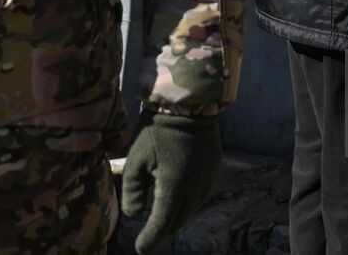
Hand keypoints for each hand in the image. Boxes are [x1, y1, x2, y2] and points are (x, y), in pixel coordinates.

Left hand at [121, 112, 221, 253]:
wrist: (188, 106)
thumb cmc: (156, 131)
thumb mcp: (135, 160)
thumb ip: (133, 191)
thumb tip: (135, 215)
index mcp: (174, 188)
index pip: (161, 225)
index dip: (150, 240)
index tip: (140, 249)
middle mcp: (195, 190)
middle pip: (177, 222)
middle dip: (162, 231)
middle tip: (149, 236)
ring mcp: (208, 182)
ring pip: (191, 210)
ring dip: (176, 218)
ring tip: (162, 220)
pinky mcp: (214, 173)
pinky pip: (200, 197)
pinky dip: (187, 204)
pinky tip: (178, 199)